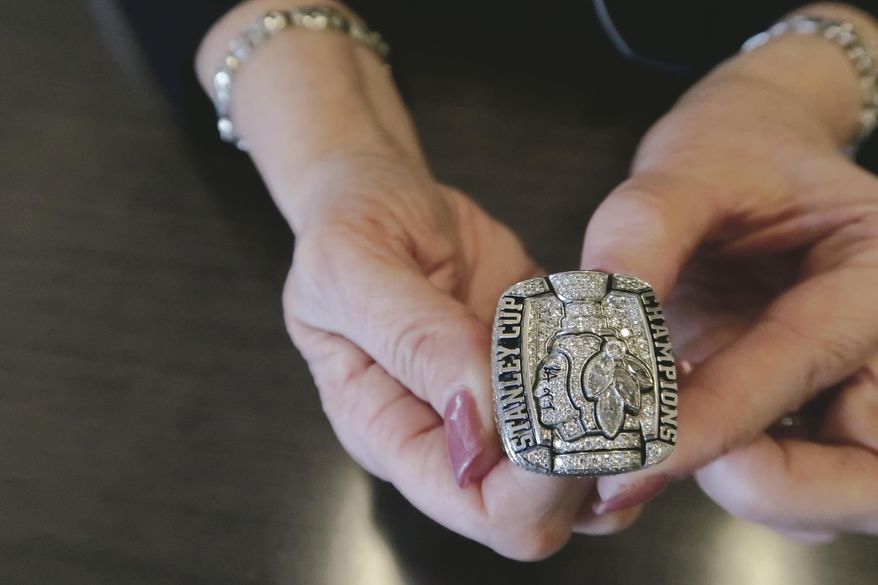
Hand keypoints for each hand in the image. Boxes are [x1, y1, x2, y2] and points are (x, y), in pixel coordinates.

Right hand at [284, 152, 645, 557]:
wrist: (383, 199)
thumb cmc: (352, 229)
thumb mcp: (354, 267)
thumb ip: (413, 342)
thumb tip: (475, 429)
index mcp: (392, 432)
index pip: (476, 507)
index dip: (533, 482)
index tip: (565, 409)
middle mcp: (454, 439)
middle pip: (542, 512)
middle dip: (589, 458)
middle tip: (613, 381)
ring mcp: (504, 411)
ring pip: (587, 480)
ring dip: (624, 434)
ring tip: (635, 363)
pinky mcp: (542, 374)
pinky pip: (602, 414)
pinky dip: (632, 390)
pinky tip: (641, 344)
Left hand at [581, 9, 877, 539]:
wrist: (751, 161)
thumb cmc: (736, 155)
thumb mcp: (690, 167)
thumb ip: (644, 232)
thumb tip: (591, 320)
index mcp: (877, 276)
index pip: (804, 361)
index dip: (715, 421)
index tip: (631, 459)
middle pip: (867, 478)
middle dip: (764, 486)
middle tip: (662, 453)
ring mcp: (851, 391)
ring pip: (830, 498)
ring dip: (746, 488)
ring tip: (658, 434)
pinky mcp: (808, 415)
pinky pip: (787, 485)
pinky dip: (729, 477)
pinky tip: (666, 428)